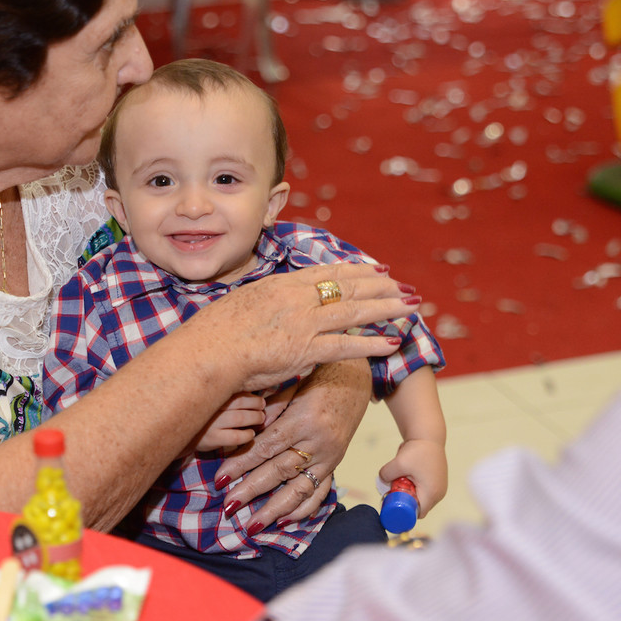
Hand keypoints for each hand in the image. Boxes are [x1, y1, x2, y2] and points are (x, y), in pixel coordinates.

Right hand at [178, 262, 418, 395]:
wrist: (208, 351)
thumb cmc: (216, 332)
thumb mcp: (243, 302)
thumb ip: (266, 300)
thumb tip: (273, 302)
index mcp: (282, 285)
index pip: (327, 273)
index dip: (356, 271)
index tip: (377, 269)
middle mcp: (297, 298)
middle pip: (348, 286)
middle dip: (381, 285)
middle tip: (404, 285)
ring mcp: (304, 323)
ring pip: (355, 311)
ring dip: (387, 307)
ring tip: (412, 305)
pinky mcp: (306, 350)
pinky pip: (347, 345)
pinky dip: (372, 343)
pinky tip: (392, 343)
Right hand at [182, 392, 265, 455]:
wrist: (182, 435)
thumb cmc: (202, 417)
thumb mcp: (210, 402)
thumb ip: (226, 397)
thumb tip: (254, 395)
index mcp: (212, 395)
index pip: (237, 391)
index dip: (252, 396)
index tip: (259, 400)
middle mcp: (212, 407)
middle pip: (241, 402)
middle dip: (256, 405)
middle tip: (261, 409)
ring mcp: (212, 423)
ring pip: (240, 418)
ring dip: (255, 418)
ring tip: (260, 419)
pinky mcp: (213, 439)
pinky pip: (236, 436)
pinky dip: (247, 435)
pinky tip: (250, 434)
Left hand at [214, 359, 370, 530]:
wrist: (355, 381)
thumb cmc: (318, 381)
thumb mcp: (291, 389)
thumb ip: (269, 412)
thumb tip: (245, 435)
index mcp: (303, 420)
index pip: (266, 448)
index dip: (241, 465)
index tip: (221, 479)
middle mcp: (318, 442)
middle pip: (279, 471)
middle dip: (251, 490)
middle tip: (229, 506)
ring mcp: (330, 457)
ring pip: (299, 489)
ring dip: (274, 509)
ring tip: (254, 524)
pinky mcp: (336, 464)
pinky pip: (321, 493)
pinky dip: (303, 509)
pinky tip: (285, 520)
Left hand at [379, 438, 447, 517]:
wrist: (428, 435)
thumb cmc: (417, 450)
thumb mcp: (399, 463)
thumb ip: (386, 474)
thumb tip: (381, 481)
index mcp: (432, 493)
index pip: (418, 513)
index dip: (404, 512)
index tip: (393, 505)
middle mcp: (438, 493)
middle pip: (419, 506)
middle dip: (405, 502)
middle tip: (392, 492)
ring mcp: (439, 487)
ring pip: (421, 498)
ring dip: (410, 493)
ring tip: (400, 481)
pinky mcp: (437, 480)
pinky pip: (424, 490)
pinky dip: (415, 487)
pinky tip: (406, 478)